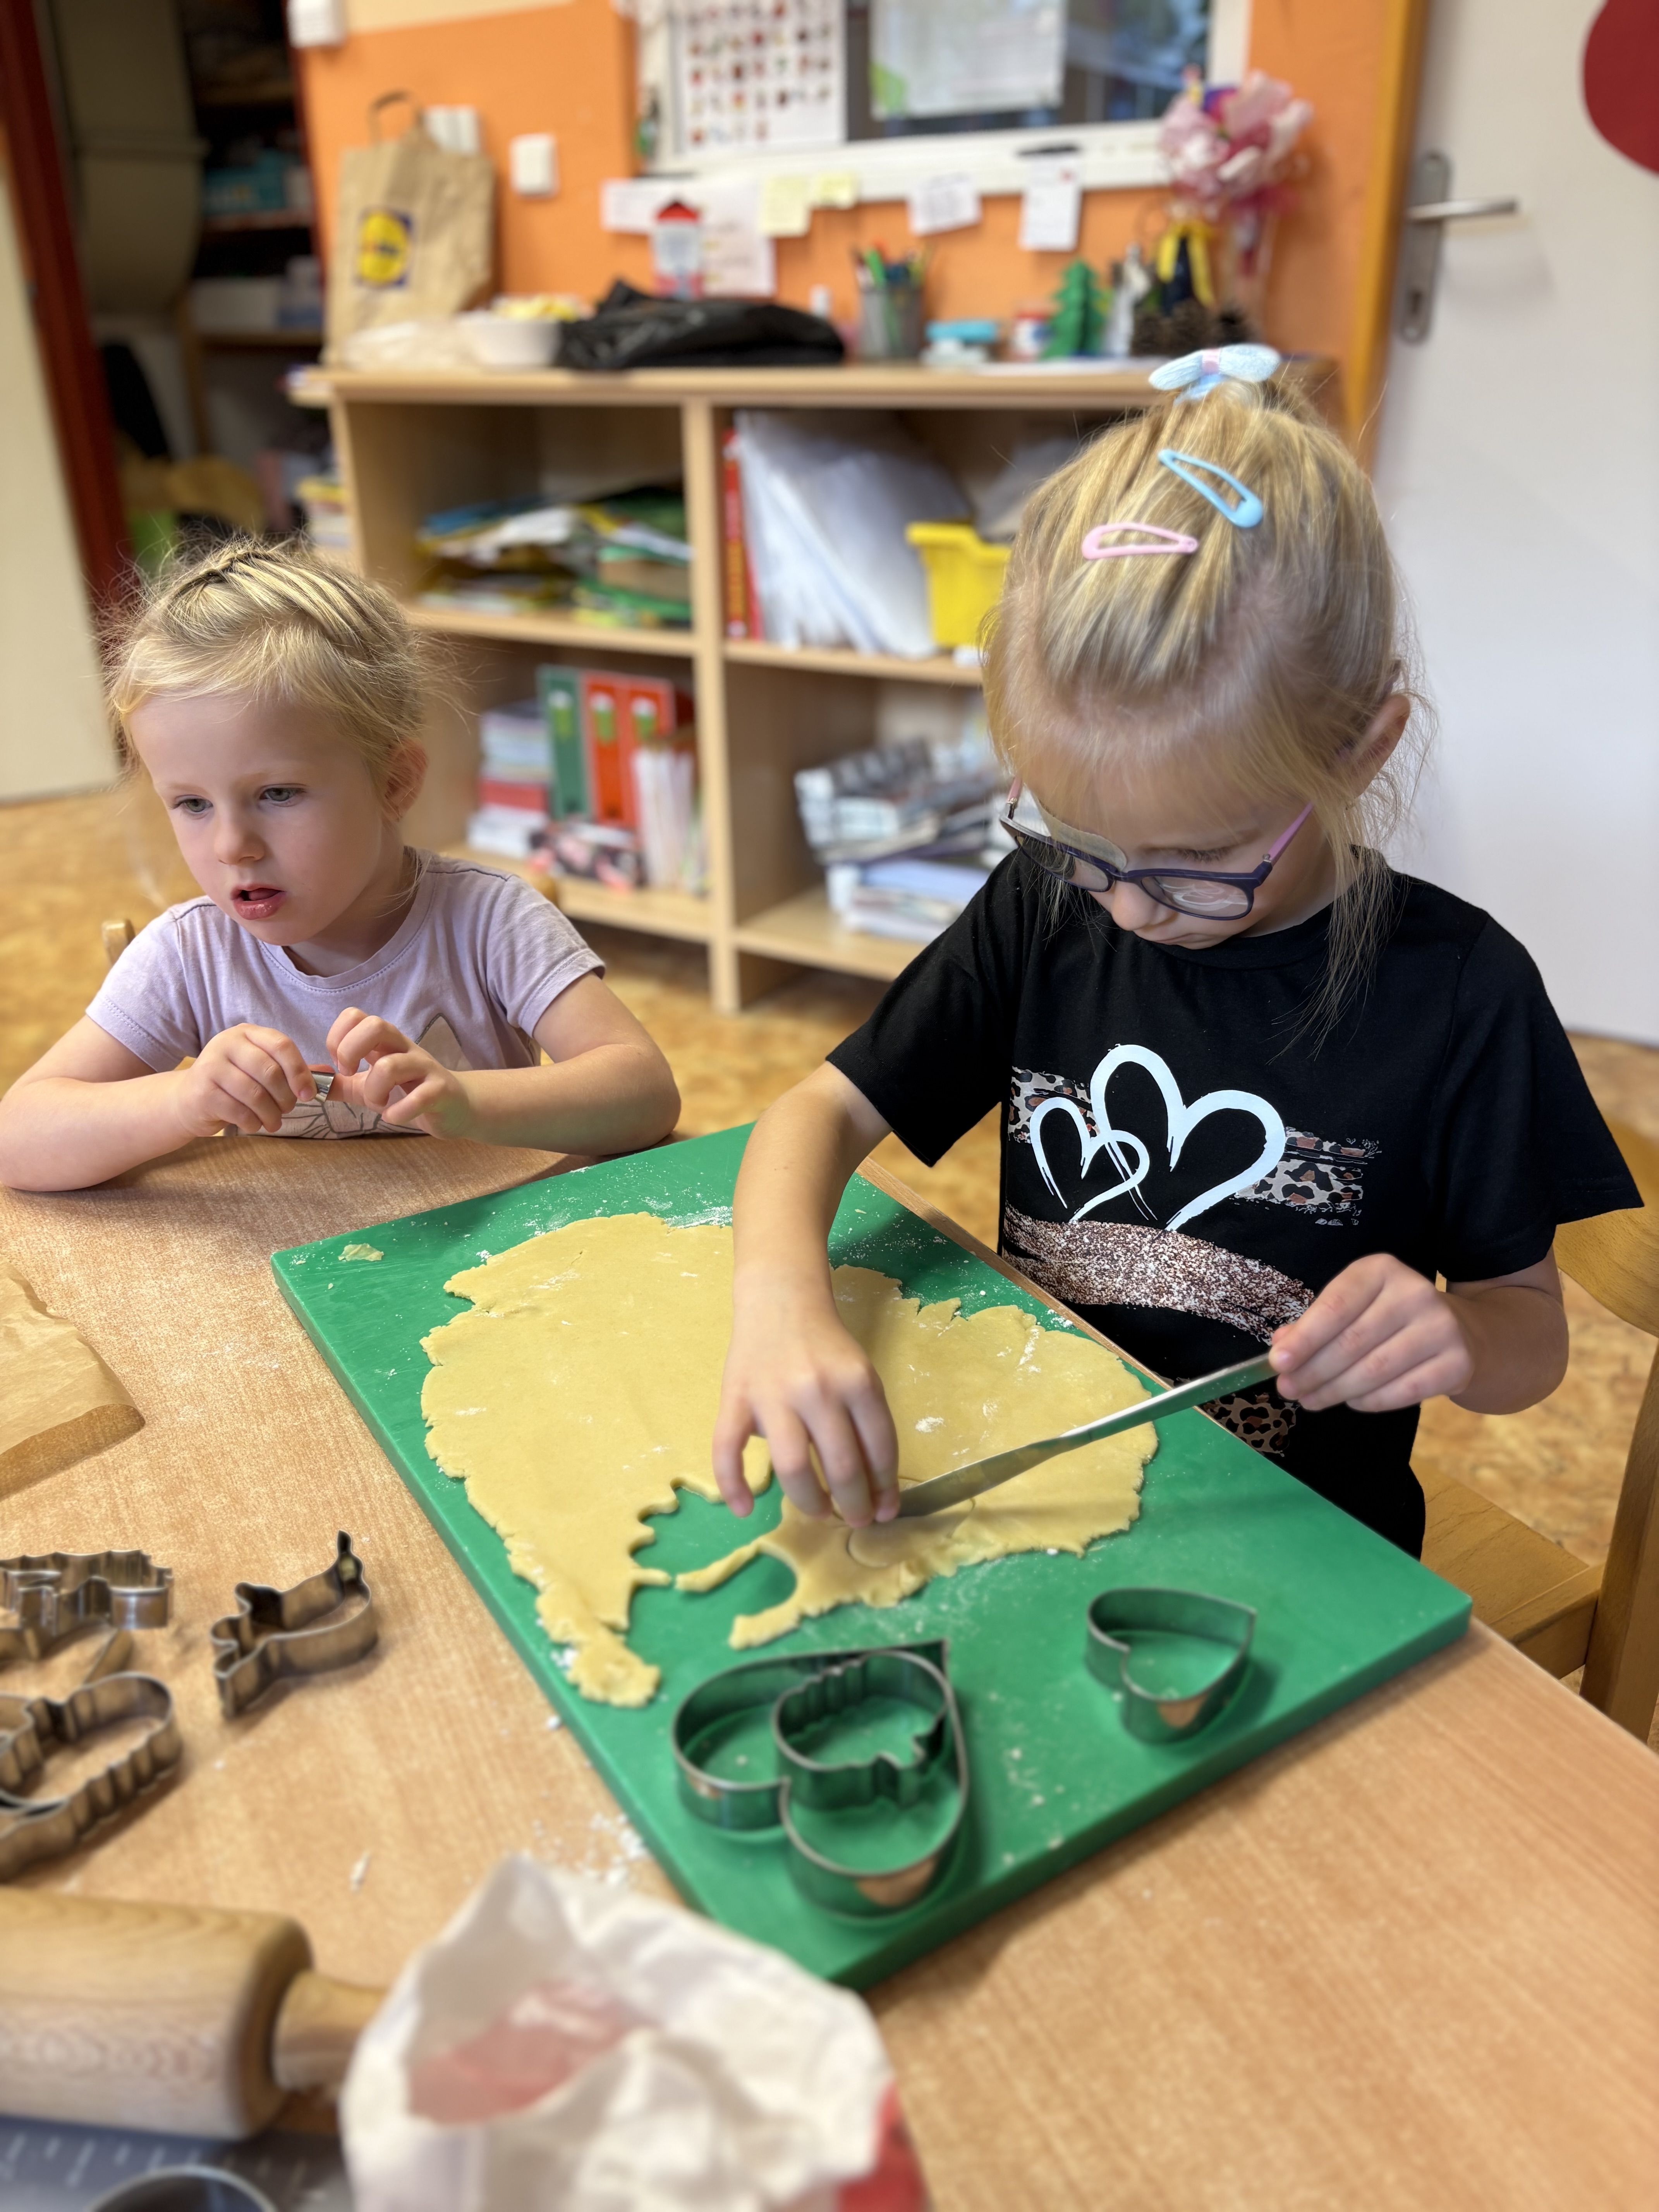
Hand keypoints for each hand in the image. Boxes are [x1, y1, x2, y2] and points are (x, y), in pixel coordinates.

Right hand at [174, 1023, 313, 1138]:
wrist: (187, 1100)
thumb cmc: (233, 1085)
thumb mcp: (261, 1071)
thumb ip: (292, 1071)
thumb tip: (330, 1075)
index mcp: (247, 1033)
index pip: (281, 1045)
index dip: (299, 1071)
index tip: (308, 1094)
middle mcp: (226, 1043)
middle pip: (270, 1071)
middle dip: (286, 1097)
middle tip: (287, 1110)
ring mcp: (211, 1066)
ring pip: (255, 1094)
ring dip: (271, 1114)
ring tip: (274, 1122)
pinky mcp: (202, 1092)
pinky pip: (239, 1111)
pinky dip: (253, 1123)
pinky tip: (254, 1125)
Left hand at [325, 1008, 474, 1137]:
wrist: (454, 1108)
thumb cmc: (408, 1092)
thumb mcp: (367, 1086)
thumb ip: (339, 1083)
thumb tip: (308, 1078)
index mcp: (384, 1042)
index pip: (355, 1016)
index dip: (338, 1038)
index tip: (340, 1065)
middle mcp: (404, 1047)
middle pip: (375, 1025)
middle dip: (351, 1051)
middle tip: (351, 1074)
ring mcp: (424, 1067)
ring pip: (391, 1066)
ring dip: (375, 1092)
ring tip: (377, 1104)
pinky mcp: (441, 1090)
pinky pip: (418, 1097)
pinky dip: (399, 1112)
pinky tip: (394, 1117)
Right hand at [713, 1270, 899, 1527]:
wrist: (780, 1299)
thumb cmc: (825, 1346)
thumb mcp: (860, 1376)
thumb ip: (868, 1424)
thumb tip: (878, 1489)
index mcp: (857, 1383)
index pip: (879, 1449)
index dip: (885, 1488)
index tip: (885, 1511)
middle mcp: (817, 1390)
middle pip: (841, 1466)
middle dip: (853, 1505)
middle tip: (855, 1519)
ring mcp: (773, 1395)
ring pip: (793, 1467)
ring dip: (811, 1502)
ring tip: (821, 1514)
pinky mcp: (735, 1398)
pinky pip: (727, 1449)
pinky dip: (733, 1484)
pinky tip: (744, 1509)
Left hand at [1270, 1254, 1473, 1412]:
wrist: (1461, 1332)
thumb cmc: (1390, 1318)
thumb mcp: (1353, 1307)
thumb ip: (1314, 1324)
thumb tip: (1281, 1348)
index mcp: (1381, 1270)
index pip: (1336, 1305)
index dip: (1304, 1338)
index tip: (1278, 1362)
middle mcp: (1415, 1292)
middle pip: (1352, 1341)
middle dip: (1313, 1371)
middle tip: (1289, 1390)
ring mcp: (1441, 1328)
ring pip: (1375, 1369)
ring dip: (1336, 1390)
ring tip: (1311, 1400)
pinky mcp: (1457, 1363)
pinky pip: (1402, 1392)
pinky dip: (1370, 1401)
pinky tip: (1352, 1401)